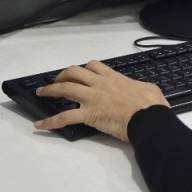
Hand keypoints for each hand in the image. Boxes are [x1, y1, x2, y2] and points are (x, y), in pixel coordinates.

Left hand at [33, 60, 169, 141]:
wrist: (147, 117)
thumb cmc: (150, 105)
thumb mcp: (150, 89)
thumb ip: (141, 87)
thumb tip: (146, 91)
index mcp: (113, 78)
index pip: (93, 66)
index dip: (83, 69)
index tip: (80, 73)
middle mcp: (99, 84)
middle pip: (75, 72)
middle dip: (63, 75)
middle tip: (57, 80)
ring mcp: (92, 98)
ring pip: (65, 88)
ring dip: (50, 89)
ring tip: (42, 92)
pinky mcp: (88, 114)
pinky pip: (64, 116)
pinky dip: (50, 121)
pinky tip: (40, 125)